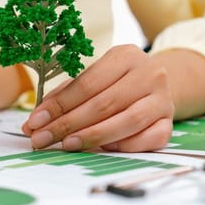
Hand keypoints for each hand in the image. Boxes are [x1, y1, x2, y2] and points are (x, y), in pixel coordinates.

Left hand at [21, 45, 174, 151]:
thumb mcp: (93, 78)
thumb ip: (65, 97)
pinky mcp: (170, 123)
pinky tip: (104, 148)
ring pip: (127, 122)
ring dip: (93, 137)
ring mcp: (162, 100)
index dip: (59, 105)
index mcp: (125, 56)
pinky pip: (148, 139)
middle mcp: (149, 74)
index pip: (87, 84)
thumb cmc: (115, 82)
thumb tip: (34, 122)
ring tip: (67, 145)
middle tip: (43, 138)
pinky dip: (124, 145)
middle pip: (104, 104)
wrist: (156, 85)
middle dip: (68, 124)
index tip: (35, 121)